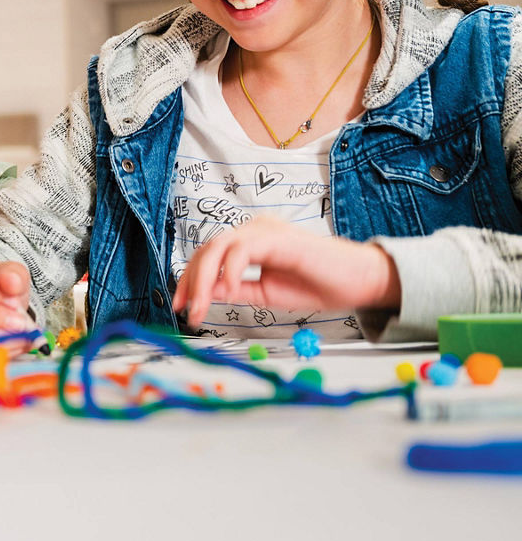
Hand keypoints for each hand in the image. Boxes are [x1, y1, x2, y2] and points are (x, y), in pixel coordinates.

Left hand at [172, 216, 399, 328]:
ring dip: (204, 280)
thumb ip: (236, 289)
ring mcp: (265, 229)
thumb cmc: (317, 286)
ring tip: (202, 308)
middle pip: (208, 249)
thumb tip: (205, 293)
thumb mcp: (265, 293)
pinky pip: (242, 249)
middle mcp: (254, 230)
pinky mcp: (277, 236)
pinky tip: (227, 292)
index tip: (182, 305)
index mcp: (251, 241)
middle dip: (191, 281)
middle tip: (187, 310)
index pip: (210, 255)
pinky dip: (229, 271)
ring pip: (219, 247)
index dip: (191, 279)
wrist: (359, 283)